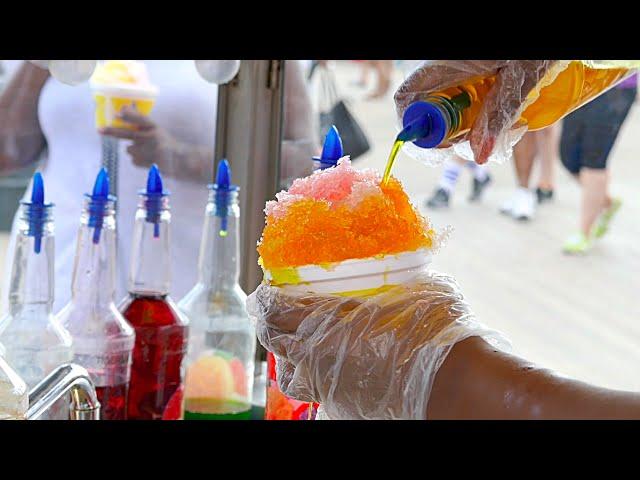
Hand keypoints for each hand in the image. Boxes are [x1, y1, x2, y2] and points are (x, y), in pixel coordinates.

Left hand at [99, 105, 173, 169]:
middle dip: (112, 131)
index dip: (130, 115)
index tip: (120, 111)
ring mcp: (149, 151)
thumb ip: (141, 125)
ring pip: (129, 149)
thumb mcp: (157, 131)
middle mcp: (152, 137)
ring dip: (134, 151)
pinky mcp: (146, 162)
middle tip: (100, 130)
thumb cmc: (166, 145)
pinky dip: (139, 160)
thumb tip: (121, 111)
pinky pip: (134, 160)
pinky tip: (150, 160)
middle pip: (128, 134)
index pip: (142, 119)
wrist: (181, 162)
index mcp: (155, 127)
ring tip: (148, 153)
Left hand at [248, 272, 497, 418]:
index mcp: (322, 323)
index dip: (267, 297)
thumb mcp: (409, 286)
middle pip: (273, 340)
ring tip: (305, 344)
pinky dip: (321, 376)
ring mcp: (326, 388)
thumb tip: (393, 263)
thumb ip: (387, 278)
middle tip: (281, 312)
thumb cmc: (430, 328)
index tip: (270, 288)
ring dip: (292, 356)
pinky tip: (340, 365)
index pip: (272, 308)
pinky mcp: (343, 408)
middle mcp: (315, 358)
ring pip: (291, 375)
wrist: (451, 381)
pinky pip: (319, 390)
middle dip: (273, 324)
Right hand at [394, 60, 558, 163]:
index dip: (413, 125)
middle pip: (421, 103)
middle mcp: (442, 64)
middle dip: (440, 128)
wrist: (549, 24)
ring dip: (455, 120)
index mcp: (446, 64)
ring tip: (484, 126)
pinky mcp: (465, 66)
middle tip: (468, 138)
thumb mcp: (519, 79)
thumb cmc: (536, 47)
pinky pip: (454, 91)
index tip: (442, 142)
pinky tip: (489, 108)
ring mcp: (452, 65)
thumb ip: (499, 115)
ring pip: (438, 100)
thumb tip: (479, 155)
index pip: (406, 96)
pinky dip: (466, 106)